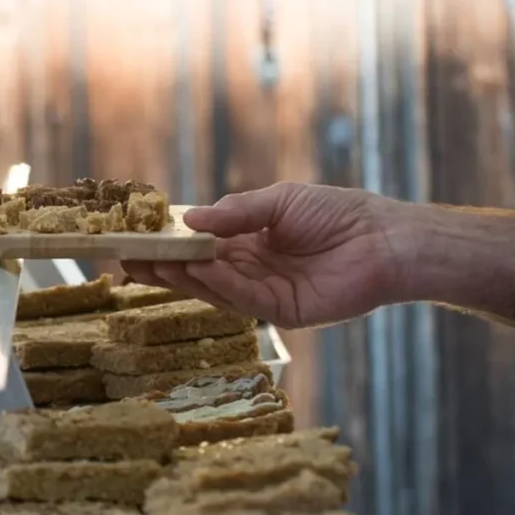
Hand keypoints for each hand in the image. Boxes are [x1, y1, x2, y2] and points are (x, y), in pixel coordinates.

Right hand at [123, 182, 409, 328]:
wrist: (386, 239)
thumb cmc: (339, 213)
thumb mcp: (280, 202)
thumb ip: (236, 213)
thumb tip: (190, 220)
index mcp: (251, 244)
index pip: (201, 247)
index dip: (170, 245)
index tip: (136, 239)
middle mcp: (254, 271)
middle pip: (199, 272)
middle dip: (164, 267)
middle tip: (128, 260)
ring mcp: (266, 294)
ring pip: (215, 288)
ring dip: (184, 277)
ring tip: (154, 263)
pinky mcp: (283, 313)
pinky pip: (244, 298)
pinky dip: (218, 284)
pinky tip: (195, 269)